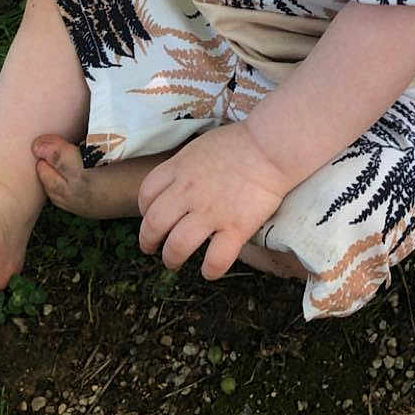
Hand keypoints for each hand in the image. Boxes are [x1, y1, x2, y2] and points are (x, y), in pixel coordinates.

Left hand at [137, 123, 289, 279]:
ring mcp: (211, 212)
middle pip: (154, 224)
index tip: (151, 217)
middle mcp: (188, 193)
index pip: (146, 195)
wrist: (271, 147)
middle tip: (152, 248)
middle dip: (148, 241)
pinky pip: (216, 260)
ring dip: (171, 258)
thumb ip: (185, 168)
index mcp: (179, 170)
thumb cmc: (240, 143)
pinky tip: (209, 271)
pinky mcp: (236, 228)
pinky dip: (210, 270)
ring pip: (177, 246)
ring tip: (174, 262)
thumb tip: (179, 185)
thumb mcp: (199, 147)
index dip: (144, 211)